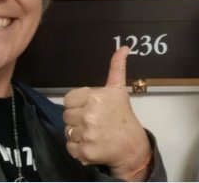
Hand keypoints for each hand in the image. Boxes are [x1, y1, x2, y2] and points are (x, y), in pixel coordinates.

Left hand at [63, 46, 151, 179]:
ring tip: (92, 133)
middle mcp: (89, 115)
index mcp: (95, 97)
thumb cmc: (123, 117)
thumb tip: (123, 47)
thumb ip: (116, 67)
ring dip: (77, 134)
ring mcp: (86, 134)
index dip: (77, 104)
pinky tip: (91, 144)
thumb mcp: (119, 90)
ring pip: (67, 131)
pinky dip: (77, 148)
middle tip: (93, 122)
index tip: (90, 109)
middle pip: (66, 116)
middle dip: (77, 119)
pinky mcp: (84, 151)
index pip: (68, 99)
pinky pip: (69, 147)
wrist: (132, 147)